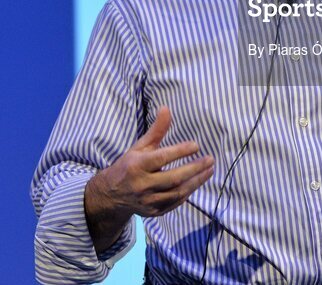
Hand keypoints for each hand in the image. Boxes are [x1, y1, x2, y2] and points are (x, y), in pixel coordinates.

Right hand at [87, 106, 213, 219]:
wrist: (111, 195)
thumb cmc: (129, 166)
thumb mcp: (139, 147)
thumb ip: (156, 130)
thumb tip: (166, 108)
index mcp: (136, 166)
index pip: (161, 158)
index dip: (180, 152)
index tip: (196, 145)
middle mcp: (142, 185)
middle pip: (173, 178)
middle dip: (194, 168)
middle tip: (210, 159)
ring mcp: (148, 201)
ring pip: (177, 192)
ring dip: (196, 181)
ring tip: (210, 170)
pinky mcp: (154, 212)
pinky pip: (175, 203)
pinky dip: (187, 193)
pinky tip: (197, 182)